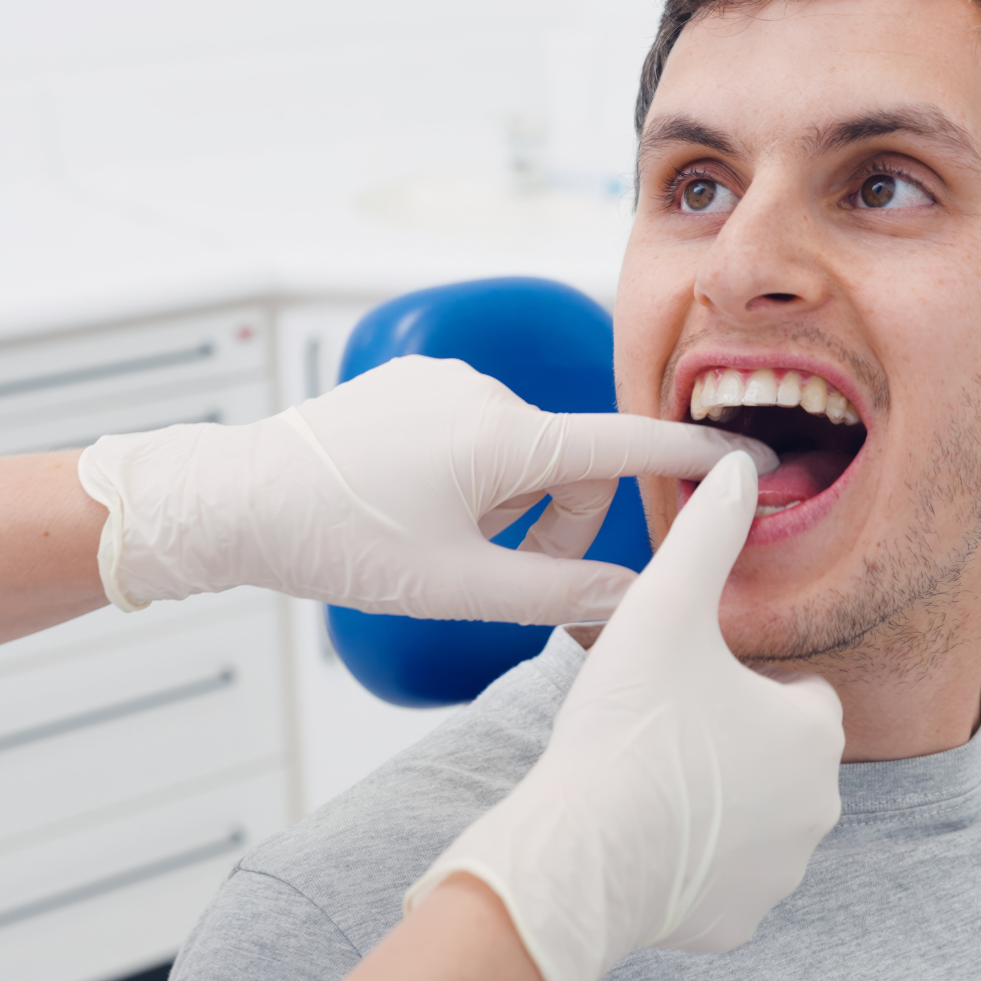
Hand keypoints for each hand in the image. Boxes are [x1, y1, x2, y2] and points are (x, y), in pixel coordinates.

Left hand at [77, 355, 774, 622]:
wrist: (232, 499)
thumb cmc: (340, 544)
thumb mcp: (459, 586)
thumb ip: (560, 591)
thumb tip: (635, 598)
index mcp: (507, 437)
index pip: (627, 444)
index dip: (693, 454)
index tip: (748, 455)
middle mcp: (484, 393)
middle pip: (567, 464)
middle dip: (552, 522)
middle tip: (495, 574)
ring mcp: (445, 382)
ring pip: (518, 454)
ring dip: (504, 505)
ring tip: (435, 543)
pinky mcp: (411, 385)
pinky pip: (474, 433)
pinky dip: (469, 478)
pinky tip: (412, 508)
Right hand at [403, 451, 844, 980]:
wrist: (580, 852)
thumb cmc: (627, 728)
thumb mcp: (665, 608)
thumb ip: (708, 534)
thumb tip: (737, 466)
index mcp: (813, 730)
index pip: (800, 693)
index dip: (745, 682)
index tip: (692, 686)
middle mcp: (818, 805)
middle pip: (781, 757)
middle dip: (736, 743)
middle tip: (666, 732)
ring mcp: (781, 871)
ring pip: (757, 819)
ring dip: (720, 801)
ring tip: (653, 782)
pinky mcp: (737, 921)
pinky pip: (726, 879)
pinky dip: (696, 862)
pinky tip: (648, 836)